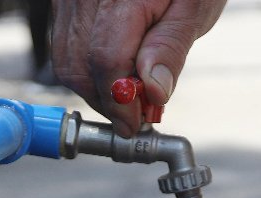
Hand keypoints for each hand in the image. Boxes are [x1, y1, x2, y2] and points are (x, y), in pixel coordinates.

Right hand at [52, 0, 225, 136]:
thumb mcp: (196, 6)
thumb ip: (170, 48)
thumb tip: (152, 93)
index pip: (107, 62)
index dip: (121, 102)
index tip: (137, 123)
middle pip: (78, 67)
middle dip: (105, 100)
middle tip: (133, 115)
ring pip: (66, 60)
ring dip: (94, 87)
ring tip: (127, 93)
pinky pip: (64, 43)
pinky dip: (85, 66)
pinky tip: (114, 69)